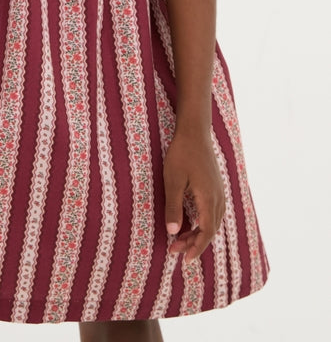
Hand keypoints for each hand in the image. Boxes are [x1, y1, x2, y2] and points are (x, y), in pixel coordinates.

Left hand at [163, 128, 224, 261]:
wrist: (195, 132)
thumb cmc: (181, 154)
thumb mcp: (172, 180)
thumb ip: (173, 207)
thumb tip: (173, 232)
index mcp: (209, 199)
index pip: (206, 232)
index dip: (196, 248)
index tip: (184, 259)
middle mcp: (218, 198)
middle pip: (210, 229)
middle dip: (193, 243)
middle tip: (174, 249)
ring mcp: (219, 191)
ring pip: (212, 221)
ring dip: (198, 233)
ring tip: (180, 239)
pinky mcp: (215, 186)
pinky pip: (212, 211)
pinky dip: (202, 222)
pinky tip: (190, 221)